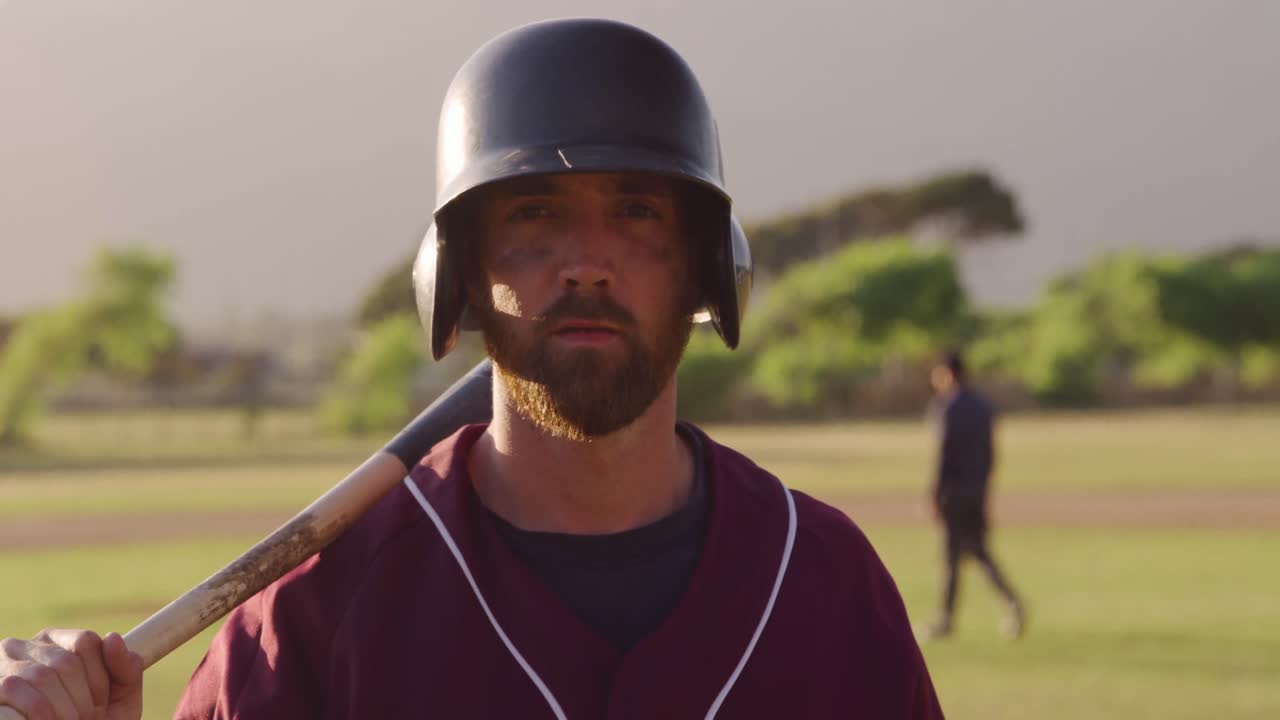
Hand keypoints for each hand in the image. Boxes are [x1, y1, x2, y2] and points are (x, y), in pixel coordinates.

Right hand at [0, 629, 142, 719]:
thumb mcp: (118, 698)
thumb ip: (126, 669)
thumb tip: (113, 637)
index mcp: (55, 641)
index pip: (85, 641)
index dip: (100, 677)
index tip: (101, 703)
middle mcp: (23, 646)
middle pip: (66, 662)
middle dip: (83, 699)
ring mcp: (3, 667)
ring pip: (42, 677)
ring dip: (63, 710)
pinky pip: (18, 693)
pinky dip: (42, 716)